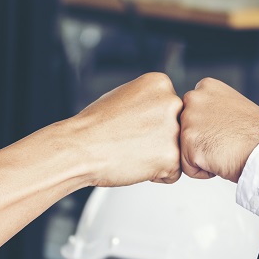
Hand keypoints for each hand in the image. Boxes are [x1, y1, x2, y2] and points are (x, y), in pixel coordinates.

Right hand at [63, 72, 182, 186]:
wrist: (79, 149)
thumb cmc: (95, 127)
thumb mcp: (124, 96)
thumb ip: (150, 101)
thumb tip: (163, 109)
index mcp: (160, 83)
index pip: (172, 109)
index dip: (153, 123)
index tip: (134, 125)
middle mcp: (171, 102)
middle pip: (179, 128)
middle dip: (160, 139)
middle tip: (132, 141)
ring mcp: (174, 130)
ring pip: (178, 150)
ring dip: (159, 157)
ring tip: (133, 152)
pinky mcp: (172, 157)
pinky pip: (174, 173)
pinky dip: (157, 175)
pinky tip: (136, 164)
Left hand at [179, 77, 258, 181]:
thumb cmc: (257, 134)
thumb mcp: (234, 106)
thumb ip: (213, 107)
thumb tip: (202, 119)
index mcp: (206, 86)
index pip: (193, 112)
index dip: (209, 128)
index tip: (226, 130)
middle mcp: (194, 98)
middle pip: (185, 130)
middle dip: (202, 141)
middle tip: (225, 142)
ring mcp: (189, 120)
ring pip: (185, 148)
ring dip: (202, 156)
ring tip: (224, 151)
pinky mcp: (188, 142)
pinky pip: (187, 166)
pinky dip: (202, 171)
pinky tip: (220, 161)